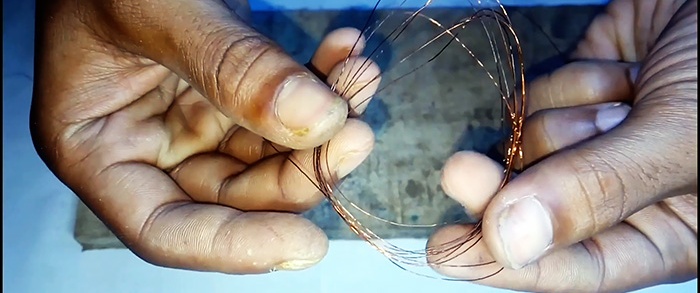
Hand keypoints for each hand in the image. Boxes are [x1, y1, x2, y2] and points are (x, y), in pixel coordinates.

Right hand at [30, 0, 379, 273]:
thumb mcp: (160, 11)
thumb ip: (231, 68)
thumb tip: (316, 120)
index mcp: (96, 149)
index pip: (166, 230)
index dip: (235, 247)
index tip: (305, 244)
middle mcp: (146, 145)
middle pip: (233, 195)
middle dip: (300, 172)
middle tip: (354, 134)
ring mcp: (190, 119)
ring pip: (268, 153)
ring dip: (322, 124)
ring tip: (358, 78)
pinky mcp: (226, 91)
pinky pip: (280, 107)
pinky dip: (317, 85)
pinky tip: (344, 56)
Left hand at [429, 0, 696, 290]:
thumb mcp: (684, 139)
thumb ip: (599, 190)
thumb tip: (511, 242)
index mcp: (668, 231)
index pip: (577, 266)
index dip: (508, 264)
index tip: (448, 251)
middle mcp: (625, 192)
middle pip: (533, 208)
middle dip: (514, 182)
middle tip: (464, 170)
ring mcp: (595, 140)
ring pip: (527, 148)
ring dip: (562, 118)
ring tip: (628, 90)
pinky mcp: (576, 93)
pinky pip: (532, 100)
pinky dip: (564, 82)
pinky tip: (617, 67)